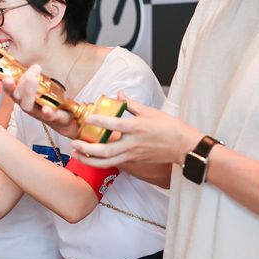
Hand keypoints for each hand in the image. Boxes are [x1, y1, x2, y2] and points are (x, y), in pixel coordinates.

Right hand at [2, 65, 78, 137]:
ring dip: (29, 93)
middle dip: (21, 83)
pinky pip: (48, 117)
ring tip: (33, 79)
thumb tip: (30, 59)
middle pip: (18, 97)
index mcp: (23, 97)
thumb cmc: (49, 101)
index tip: (7, 78)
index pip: (10, 90)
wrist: (65, 119)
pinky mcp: (53, 118)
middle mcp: (28, 105)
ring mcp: (39, 113)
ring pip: (28, 106)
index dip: (7, 85)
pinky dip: (46, 113)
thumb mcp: (40, 87)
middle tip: (30, 72)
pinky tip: (46, 109)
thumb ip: (33, 76)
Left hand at [70, 92, 202, 167]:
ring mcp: (133, 154)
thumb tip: (118, 94)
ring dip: (90, 160)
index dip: (100, 122)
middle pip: (107, 150)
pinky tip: (89, 158)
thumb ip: (131, 104)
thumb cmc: (170, 127)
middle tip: (74, 143)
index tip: (88, 117)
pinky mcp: (134, 161)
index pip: (116, 125)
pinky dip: (100, 162)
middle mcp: (133, 143)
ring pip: (108, 162)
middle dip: (88, 149)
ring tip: (76, 154)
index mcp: (137, 128)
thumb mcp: (151, 111)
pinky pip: (114, 163)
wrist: (184, 147)